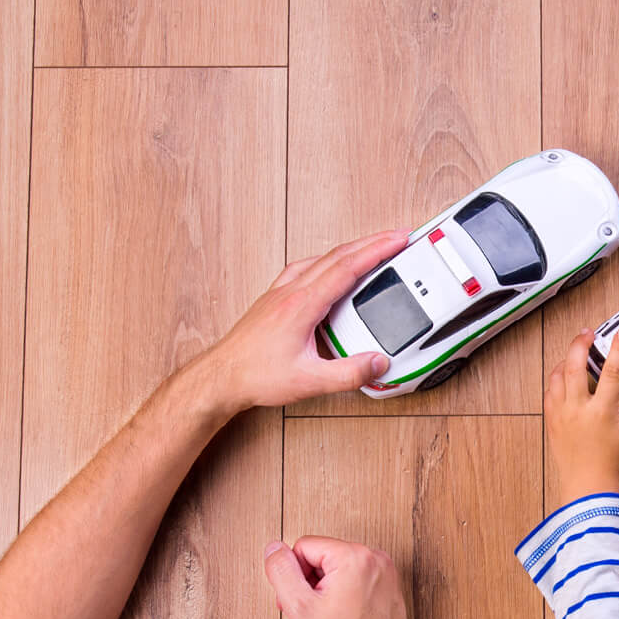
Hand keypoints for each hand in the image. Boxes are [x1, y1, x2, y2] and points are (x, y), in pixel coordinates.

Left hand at [199, 231, 410, 413]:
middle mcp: (291, 292)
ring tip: (370, 248)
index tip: (397, 240)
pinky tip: (329, 267)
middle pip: (337, 256)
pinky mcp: (274, 299)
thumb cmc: (256, 375)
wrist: (222, 376)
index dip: (376, 251)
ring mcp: (281, 293)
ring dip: (350, 250)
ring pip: (320, 259)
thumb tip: (378, 363)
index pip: (347, 267)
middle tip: (396, 237)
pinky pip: (304, 269)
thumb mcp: (310, 381)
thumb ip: (349, 373)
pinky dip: (325, 261)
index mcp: (303, 305)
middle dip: (371, 242)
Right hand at [265, 537, 407, 618]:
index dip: (294, 574)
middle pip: (322, 556)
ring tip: (325, 618)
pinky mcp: (389, 587)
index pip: (304, 546)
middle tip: (309, 611)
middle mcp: (376, 560)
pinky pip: (356, 580)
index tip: (299, 599)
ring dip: (324, 591)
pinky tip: (340, 618)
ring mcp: (386, 573)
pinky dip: (343, 595)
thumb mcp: (301, 608)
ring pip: (338, 569)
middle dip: (309, 583)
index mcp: (355, 557)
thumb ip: (282, 572)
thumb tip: (274, 549)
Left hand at [544, 327, 618, 501]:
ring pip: (557, 375)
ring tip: (576, 353)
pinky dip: (556, 378)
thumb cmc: (611, 465)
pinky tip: (565, 376)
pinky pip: (549, 390)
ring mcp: (560, 414)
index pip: (612, 371)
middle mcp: (577, 409)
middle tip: (588, 333)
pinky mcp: (551, 420)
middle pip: (574, 364)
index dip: (618, 349)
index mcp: (601, 411)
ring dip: (566, 359)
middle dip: (580, 343)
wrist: (587, 489)